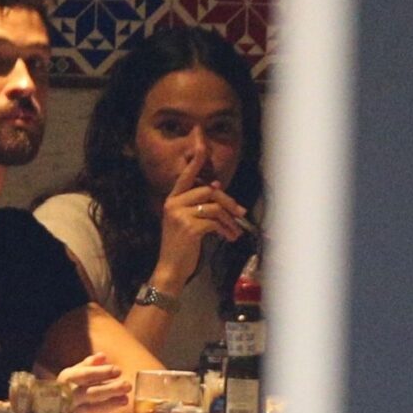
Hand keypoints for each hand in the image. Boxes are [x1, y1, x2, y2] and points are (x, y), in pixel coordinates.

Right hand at [57, 353, 131, 412]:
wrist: (57, 405)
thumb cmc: (73, 385)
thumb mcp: (77, 370)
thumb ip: (90, 364)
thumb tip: (102, 357)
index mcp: (67, 379)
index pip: (84, 375)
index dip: (102, 372)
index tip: (118, 371)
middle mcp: (68, 396)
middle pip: (90, 393)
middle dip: (110, 389)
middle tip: (127, 385)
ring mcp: (72, 412)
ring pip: (90, 410)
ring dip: (109, 405)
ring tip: (125, 399)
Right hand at [155, 151, 247, 289]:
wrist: (170, 269)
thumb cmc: (181, 247)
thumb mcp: (187, 222)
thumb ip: (199, 204)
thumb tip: (217, 186)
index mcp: (172, 200)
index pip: (185, 176)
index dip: (196, 160)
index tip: (202, 142)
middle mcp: (173, 204)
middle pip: (208, 191)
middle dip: (228, 202)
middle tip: (241, 213)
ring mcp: (180, 215)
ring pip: (214, 207)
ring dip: (230, 220)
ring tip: (236, 232)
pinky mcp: (189, 228)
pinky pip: (215, 222)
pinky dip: (225, 230)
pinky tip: (228, 238)